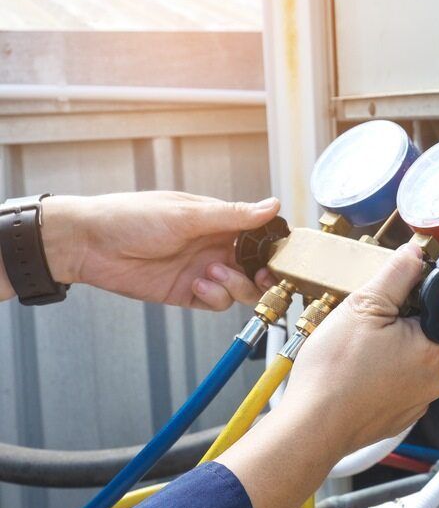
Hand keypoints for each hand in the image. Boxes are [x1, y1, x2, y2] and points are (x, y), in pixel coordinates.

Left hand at [36, 192, 279, 309]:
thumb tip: (272, 205)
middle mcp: (214, 245)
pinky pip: (216, 302)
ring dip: (235, 284)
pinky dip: (215, 296)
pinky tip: (197, 284)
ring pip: (240, 287)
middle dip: (261, 274)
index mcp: (218, 221)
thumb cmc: (132, 217)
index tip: (280, 256)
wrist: (89, 244)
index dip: (272, 247)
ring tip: (213, 273)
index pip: (258, 235)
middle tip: (260, 275)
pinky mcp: (187, 293)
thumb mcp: (187, 214)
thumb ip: (233, 215)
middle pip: (255, 266)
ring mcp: (202, 270)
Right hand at [218, 243, 438, 507]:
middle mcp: (435, 377)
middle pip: (423, 332)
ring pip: (408, 359)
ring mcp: (419, 400)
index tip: (392, 298)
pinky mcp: (401, 416)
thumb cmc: (333, 373)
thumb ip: (396, 275)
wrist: (311, 427)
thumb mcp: (363, 306)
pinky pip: (397, 384)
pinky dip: (380, 376)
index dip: (414, 296)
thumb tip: (415, 254)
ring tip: (354, 352)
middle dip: (397, 323)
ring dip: (387, 350)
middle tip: (364, 326)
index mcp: (432, 346)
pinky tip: (355, 374)